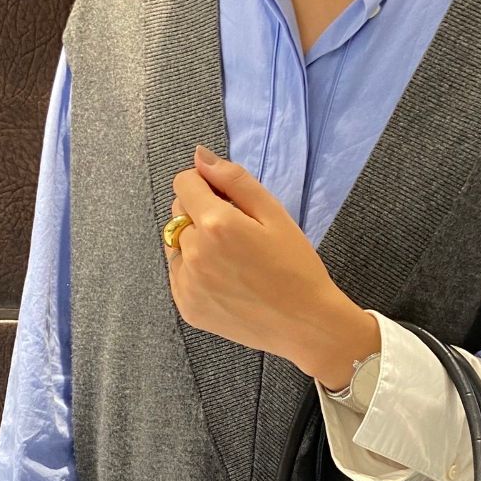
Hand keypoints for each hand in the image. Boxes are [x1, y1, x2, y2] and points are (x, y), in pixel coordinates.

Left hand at [162, 144, 379, 386]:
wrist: (304, 324)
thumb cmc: (296, 266)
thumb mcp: (273, 213)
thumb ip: (234, 179)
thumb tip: (199, 156)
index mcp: (215, 224)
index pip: (183, 183)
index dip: (204, 184)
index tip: (225, 199)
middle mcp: (193, 253)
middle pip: (178, 214)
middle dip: (200, 213)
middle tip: (236, 234)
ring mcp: (187, 284)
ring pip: (175, 245)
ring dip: (194, 243)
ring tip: (230, 260)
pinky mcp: (187, 307)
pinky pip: (178, 275)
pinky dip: (194, 272)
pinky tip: (224, 280)